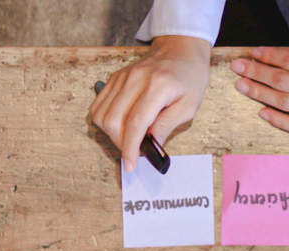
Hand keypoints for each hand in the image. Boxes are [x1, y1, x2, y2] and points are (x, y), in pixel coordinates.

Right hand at [90, 35, 211, 172]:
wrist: (180, 48)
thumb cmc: (189, 76)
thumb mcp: (189, 105)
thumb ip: (167, 125)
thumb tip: (151, 147)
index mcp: (158, 85)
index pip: (135, 122)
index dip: (129, 147)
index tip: (130, 165)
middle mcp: (136, 79)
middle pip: (113, 120)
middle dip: (120, 143)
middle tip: (134, 150)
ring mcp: (122, 77)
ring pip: (101, 115)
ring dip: (110, 134)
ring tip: (128, 137)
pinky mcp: (115, 78)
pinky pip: (98, 105)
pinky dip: (104, 121)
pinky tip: (119, 124)